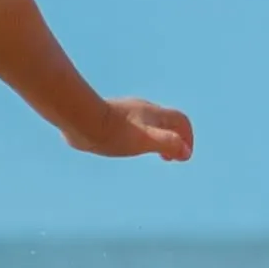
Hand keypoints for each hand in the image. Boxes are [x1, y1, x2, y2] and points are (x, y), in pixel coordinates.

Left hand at [67, 97, 193, 161]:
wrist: (81, 120)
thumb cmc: (113, 132)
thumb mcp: (145, 140)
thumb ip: (168, 143)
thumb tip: (186, 152)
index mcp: (154, 113)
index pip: (181, 120)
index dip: (187, 137)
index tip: (183, 155)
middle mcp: (142, 109)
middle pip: (166, 121)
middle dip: (173, 139)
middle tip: (169, 158)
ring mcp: (126, 112)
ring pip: (148, 122)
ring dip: (155, 138)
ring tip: (150, 154)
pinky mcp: (110, 117)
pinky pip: (131, 125)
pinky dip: (138, 137)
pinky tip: (126, 147)